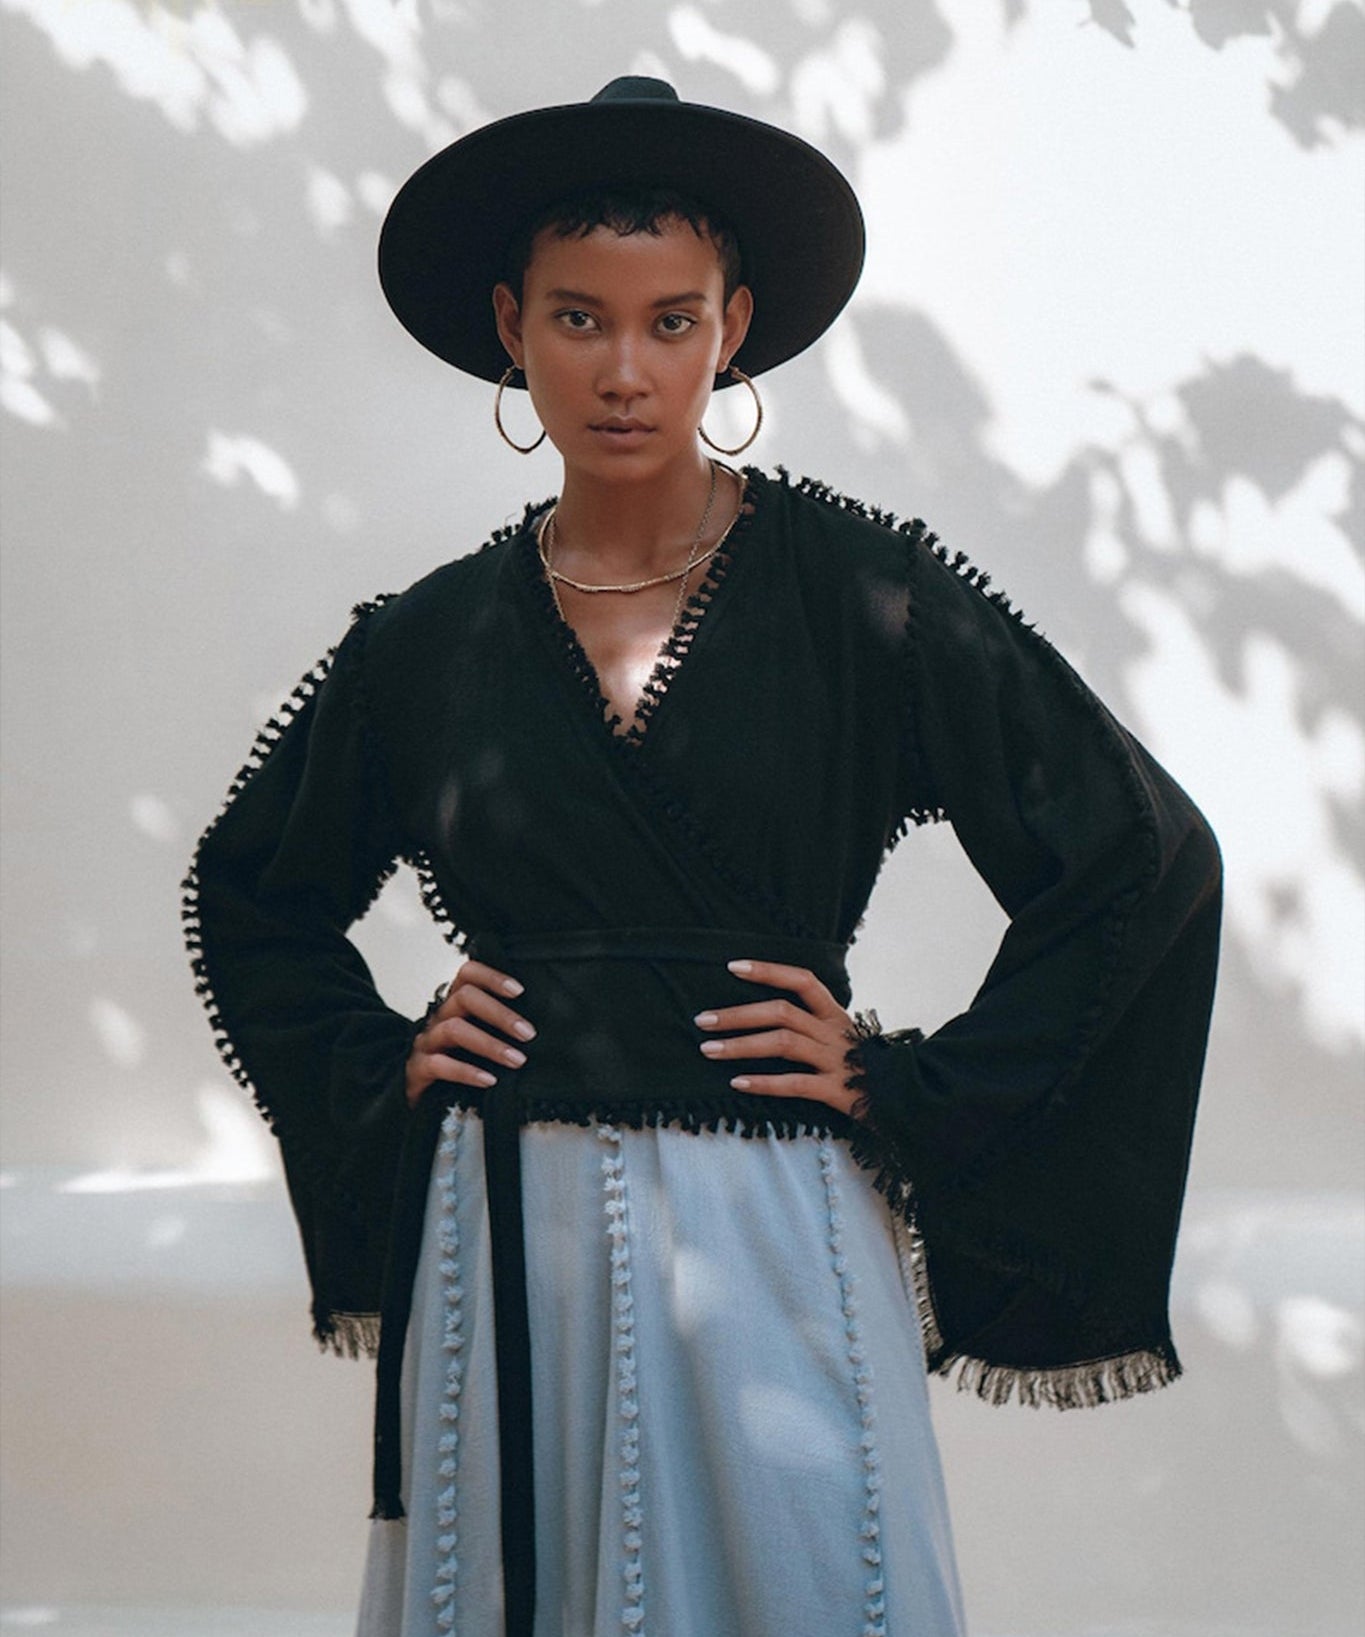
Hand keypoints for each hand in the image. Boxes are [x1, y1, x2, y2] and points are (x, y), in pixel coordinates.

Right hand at [405, 960, 534, 1108]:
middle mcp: (439, 1017)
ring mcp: (426, 1041)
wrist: (422, 1099)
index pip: (467, 974)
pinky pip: (439, 1064)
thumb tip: (542, 1028)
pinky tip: (489, 1080)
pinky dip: (467, 1071)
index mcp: (455, 1005)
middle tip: (529, 1034)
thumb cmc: (460, 1063)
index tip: (520, 991)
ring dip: (490, 1044)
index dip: (492, 977)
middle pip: (464, 997)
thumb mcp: (479, 1039)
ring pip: (454, 1029)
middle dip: (500, 1014)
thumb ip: (500, 1028)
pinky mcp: (417, 1068)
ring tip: (517, 1060)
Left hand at [693, 959, 858, 1116]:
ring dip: (741, 1045)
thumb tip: (769, 1014)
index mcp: (836, 1016)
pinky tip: (738, 1082)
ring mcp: (836, 1061)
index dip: (768, 971)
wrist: (907, 1102)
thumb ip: (815, 1025)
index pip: (802, 981)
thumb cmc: (865, 1069)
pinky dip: (764, 1082)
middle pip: (782, 1012)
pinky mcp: (837, 1092)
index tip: (733, 967)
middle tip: (703, 1020)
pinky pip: (795, 1084)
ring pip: (783, 1043)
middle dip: (738, 1014)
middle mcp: (835, 1033)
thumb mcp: (844, 1038)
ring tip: (709, 1049)